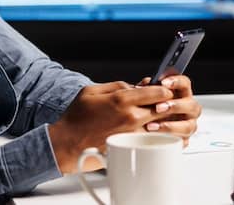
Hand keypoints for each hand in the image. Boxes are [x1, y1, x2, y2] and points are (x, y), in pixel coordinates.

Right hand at [47, 81, 174, 173]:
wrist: (67, 144)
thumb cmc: (76, 118)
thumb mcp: (91, 91)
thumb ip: (116, 85)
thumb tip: (134, 86)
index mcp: (121, 99)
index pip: (158, 92)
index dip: (165, 89)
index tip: (164, 89)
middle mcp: (131, 117)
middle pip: (163, 108)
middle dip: (167, 104)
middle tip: (165, 103)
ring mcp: (132, 134)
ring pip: (160, 125)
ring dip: (163, 121)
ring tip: (158, 117)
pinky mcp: (130, 147)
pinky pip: (152, 140)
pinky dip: (156, 135)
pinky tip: (154, 132)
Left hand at [138, 75, 201, 146]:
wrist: (139, 126)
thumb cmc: (145, 107)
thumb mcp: (143, 95)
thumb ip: (146, 89)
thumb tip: (143, 85)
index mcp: (181, 93)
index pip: (184, 83)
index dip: (177, 81)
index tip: (163, 83)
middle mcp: (188, 108)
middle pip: (191, 105)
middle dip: (176, 106)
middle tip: (158, 107)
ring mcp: (187, 124)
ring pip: (188, 126)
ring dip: (171, 126)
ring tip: (151, 126)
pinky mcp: (183, 140)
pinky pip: (181, 141)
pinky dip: (168, 139)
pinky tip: (155, 136)